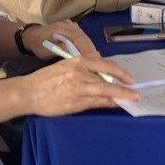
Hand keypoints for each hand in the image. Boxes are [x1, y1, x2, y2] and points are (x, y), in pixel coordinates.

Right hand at [21, 56, 139, 115]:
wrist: (29, 91)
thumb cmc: (47, 78)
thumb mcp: (66, 66)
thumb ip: (83, 69)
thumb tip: (102, 74)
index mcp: (77, 61)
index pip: (104, 65)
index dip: (119, 72)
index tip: (129, 78)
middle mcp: (79, 73)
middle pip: (107, 80)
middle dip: (123, 86)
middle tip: (135, 91)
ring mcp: (77, 89)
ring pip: (103, 92)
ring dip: (118, 96)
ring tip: (130, 99)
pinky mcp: (74, 103)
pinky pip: (95, 103)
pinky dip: (107, 103)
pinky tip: (114, 103)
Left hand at [22, 20, 98, 59]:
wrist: (32, 37)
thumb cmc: (39, 46)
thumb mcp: (46, 50)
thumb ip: (61, 49)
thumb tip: (76, 53)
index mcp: (61, 29)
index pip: (78, 39)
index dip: (87, 50)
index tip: (94, 59)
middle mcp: (68, 25)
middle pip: (84, 38)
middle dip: (91, 50)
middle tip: (100, 62)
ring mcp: (71, 26)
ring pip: (85, 37)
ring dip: (91, 48)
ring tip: (98, 60)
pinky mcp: (73, 28)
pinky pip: (83, 37)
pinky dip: (88, 46)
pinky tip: (92, 54)